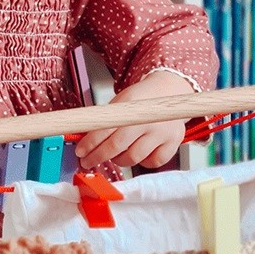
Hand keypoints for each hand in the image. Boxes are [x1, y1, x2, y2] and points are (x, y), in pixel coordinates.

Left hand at [75, 71, 192, 168]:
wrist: (168, 90)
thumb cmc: (141, 99)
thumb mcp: (121, 102)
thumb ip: (105, 120)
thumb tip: (84, 140)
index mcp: (131, 105)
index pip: (105, 129)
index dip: (90, 143)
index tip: (81, 152)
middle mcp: (148, 119)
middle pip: (117, 146)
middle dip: (98, 156)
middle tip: (88, 161)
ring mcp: (162, 132)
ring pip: (133, 158)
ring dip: (119, 160)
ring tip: (114, 155)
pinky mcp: (174, 142)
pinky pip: (153, 163)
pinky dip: (142, 162)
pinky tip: (138, 154)